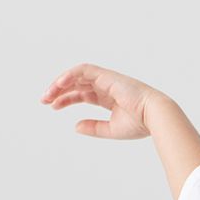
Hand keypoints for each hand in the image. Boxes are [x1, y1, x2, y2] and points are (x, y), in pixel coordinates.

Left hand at [40, 64, 162, 139]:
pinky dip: (70, 74)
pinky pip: (83, 70)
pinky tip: (59, 84)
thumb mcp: (111, 129)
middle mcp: (105, 86)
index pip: (81, 94)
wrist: (154, 116)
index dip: (65, 99)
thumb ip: (93, 128)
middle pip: (76, 83)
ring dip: (60, 82)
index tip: (52, 107)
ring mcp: (105, 79)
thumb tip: (75, 127)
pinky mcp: (106, 75)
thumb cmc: (139, 124)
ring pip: (76, 75)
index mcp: (107, 97)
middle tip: (44, 100)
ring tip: (48, 94)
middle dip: (58, 90)